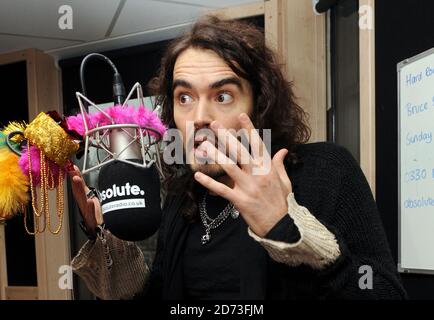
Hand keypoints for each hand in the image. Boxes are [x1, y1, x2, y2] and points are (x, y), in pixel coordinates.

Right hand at [68, 165, 102, 236]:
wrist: (101, 233)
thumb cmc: (95, 215)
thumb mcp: (89, 199)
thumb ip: (83, 186)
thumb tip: (76, 173)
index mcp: (84, 200)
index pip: (78, 186)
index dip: (75, 176)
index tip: (71, 165)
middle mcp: (84, 206)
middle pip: (78, 193)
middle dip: (75, 181)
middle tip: (72, 171)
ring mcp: (89, 214)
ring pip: (83, 200)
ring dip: (79, 190)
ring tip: (76, 179)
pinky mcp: (94, 221)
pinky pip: (92, 214)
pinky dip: (91, 207)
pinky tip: (91, 201)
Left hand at [194, 113, 291, 236]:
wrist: (281, 226)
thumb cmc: (282, 203)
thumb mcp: (285, 181)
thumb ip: (280, 164)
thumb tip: (283, 150)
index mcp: (268, 168)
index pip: (258, 144)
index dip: (249, 129)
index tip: (241, 116)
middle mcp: (258, 175)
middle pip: (240, 151)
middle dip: (226, 137)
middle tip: (214, 125)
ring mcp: (248, 188)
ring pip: (229, 167)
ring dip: (215, 155)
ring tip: (203, 145)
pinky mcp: (240, 201)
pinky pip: (221, 190)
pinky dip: (209, 183)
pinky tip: (197, 175)